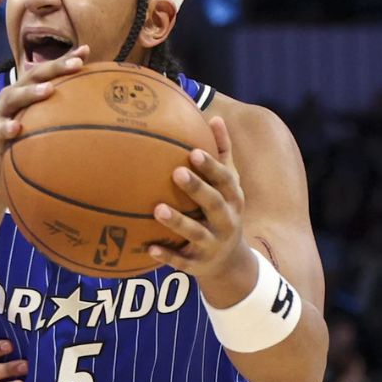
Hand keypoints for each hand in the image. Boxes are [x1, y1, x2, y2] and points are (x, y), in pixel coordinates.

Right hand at [0, 46, 89, 196]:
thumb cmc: (24, 140)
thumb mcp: (41, 123)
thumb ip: (61, 110)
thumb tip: (96, 103)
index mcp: (25, 90)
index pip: (47, 71)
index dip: (64, 60)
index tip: (85, 53)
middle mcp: (12, 96)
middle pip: (32, 77)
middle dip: (54, 69)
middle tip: (75, 65)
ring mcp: (0, 113)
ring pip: (14, 97)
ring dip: (31, 93)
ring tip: (49, 90)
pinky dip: (7, 128)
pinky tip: (17, 128)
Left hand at [147, 116, 255, 296]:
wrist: (230, 263)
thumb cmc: (223, 211)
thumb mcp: (229, 185)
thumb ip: (223, 153)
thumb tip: (215, 117)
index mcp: (232, 199)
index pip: (225, 180)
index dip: (212, 167)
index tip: (194, 152)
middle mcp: (226, 222)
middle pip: (214, 204)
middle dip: (197, 189)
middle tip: (176, 172)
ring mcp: (212, 245)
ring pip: (196, 233)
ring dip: (178, 222)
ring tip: (157, 209)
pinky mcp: (197, 264)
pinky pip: (182, 261)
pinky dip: (167, 255)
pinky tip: (149, 248)